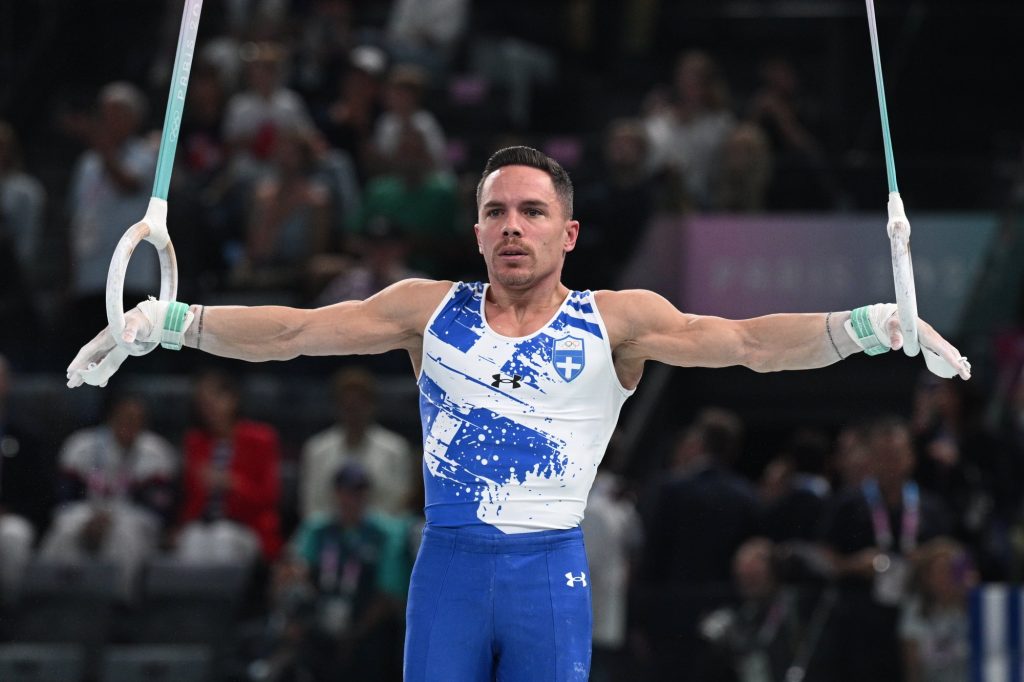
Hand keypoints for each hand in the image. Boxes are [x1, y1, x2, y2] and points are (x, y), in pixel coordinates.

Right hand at [66, 300, 166, 387]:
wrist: (146, 319)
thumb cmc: (139, 321)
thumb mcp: (135, 325)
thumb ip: (130, 331)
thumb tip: (127, 338)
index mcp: (105, 337)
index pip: (88, 350)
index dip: (79, 361)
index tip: (70, 371)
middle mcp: (103, 343)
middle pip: (88, 359)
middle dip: (79, 371)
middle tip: (70, 384)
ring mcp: (108, 347)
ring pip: (94, 362)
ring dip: (86, 374)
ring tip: (77, 385)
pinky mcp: (115, 350)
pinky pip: (106, 363)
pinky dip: (103, 373)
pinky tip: (101, 382)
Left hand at [851, 304, 970, 379]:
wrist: (898, 315)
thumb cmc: (895, 322)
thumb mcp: (892, 328)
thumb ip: (894, 337)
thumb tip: (895, 347)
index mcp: (926, 334)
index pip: (942, 349)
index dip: (951, 360)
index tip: (960, 368)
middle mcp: (933, 336)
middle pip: (950, 351)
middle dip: (959, 363)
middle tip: (967, 376)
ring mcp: (934, 338)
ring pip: (949, 350)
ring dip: (958, 361)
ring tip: (966, 373)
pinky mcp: (932, 340)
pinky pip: (945, 349)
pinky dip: (952, 357)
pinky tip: (955, 364)